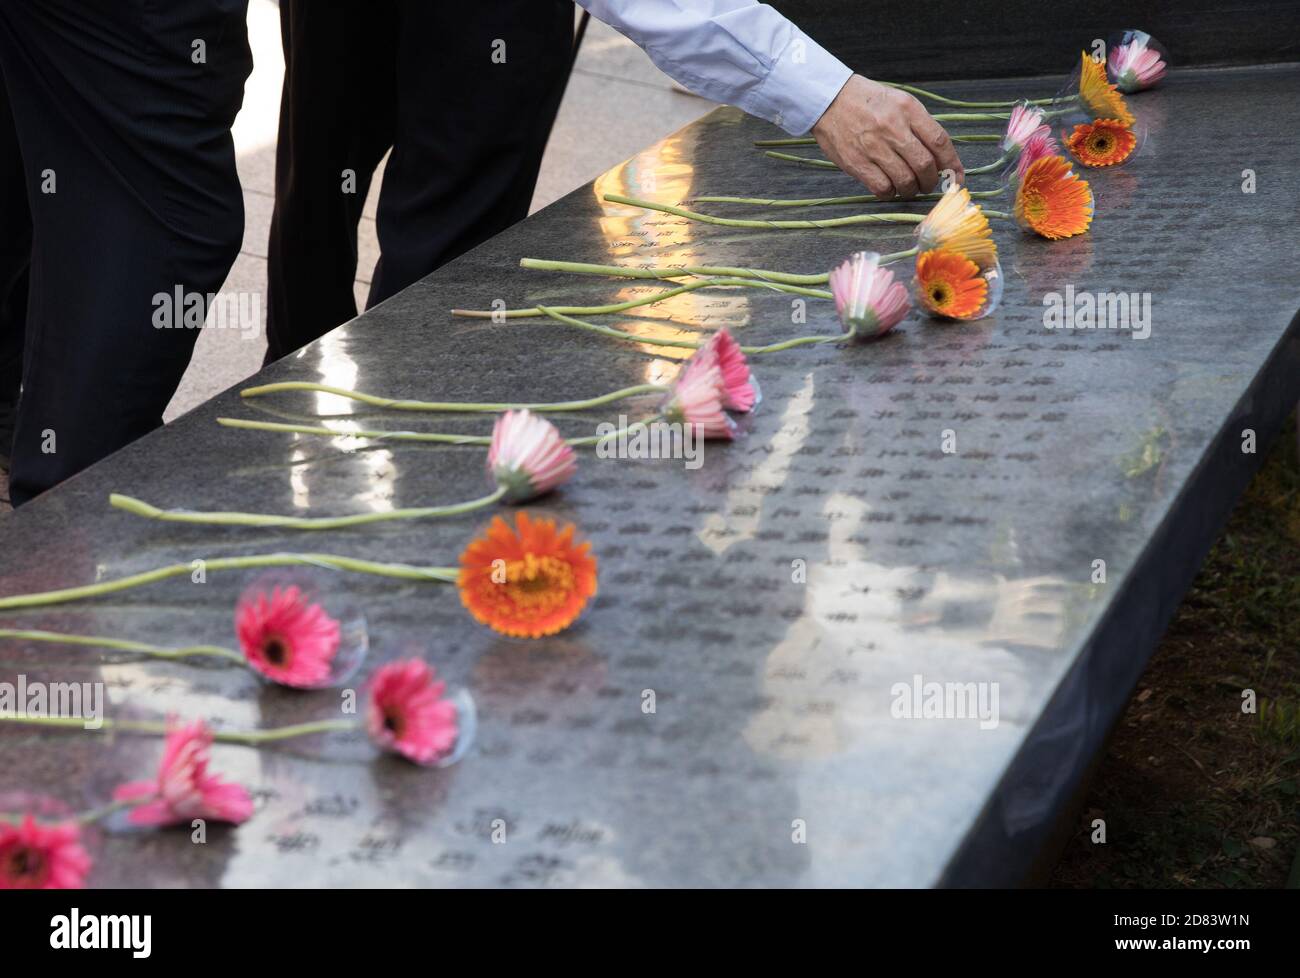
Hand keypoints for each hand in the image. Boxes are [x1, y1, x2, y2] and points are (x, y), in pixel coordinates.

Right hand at [811, 75, 963, 198]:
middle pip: (924, 165)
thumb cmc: (868, 103)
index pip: (940, 141)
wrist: (830, 100)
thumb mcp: (899, 102)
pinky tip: (889, 188)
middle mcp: (893, 127)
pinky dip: (891, 193)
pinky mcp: (857, 162)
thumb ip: (920, 126)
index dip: (952, 164)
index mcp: (908, 109)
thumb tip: (941, 159)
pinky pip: (882, 188)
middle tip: (928, 185)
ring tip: (909, 187)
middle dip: (931, 181)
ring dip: (912, 190)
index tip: (957, 177)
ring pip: (905, 180)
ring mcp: (874, 146)